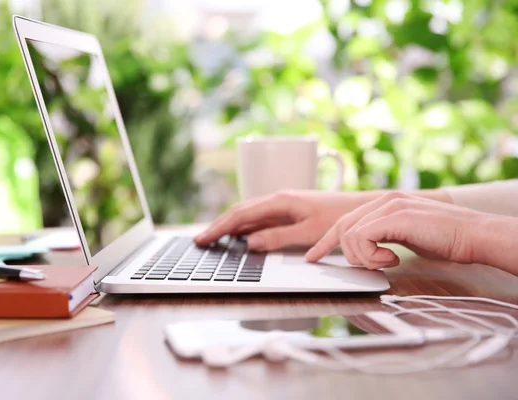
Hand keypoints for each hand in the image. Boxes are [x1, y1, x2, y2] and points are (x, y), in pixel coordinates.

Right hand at [194, 191, 368, 250]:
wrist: (362, 208)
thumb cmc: (340, 218)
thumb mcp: (309, 232)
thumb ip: (278, 237)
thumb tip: (250, 243)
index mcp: (279, 202)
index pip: (240, 215)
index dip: (219, 228)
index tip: (203, 239)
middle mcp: (278, 199)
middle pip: (239, 212)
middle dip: (218, 226)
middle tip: (200, 240)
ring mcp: (283, 204)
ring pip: (248, 214)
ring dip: (230, 225)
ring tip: (213, 238)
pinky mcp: (289, 210)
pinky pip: (260, 218)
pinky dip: (245, 226)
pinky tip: (240, 235)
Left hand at [304, 192, 486, 268]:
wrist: (473, 235)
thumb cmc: (445, 239)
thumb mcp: (405, 237)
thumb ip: (383, 237)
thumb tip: (366, 251)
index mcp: (385, 204)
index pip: (345, 221)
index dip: (326, 241)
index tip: (314, 257)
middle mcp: (383, 201)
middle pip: (342, 226)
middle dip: (339, 251)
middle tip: (360, 267)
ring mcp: (389, 206)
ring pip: (350, 234)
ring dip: (363, 256)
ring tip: (387, 262)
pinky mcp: (395, 216)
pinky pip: (363, 237)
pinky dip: (372, 254)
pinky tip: (393, 259)